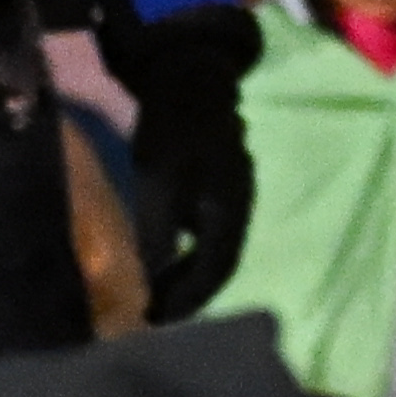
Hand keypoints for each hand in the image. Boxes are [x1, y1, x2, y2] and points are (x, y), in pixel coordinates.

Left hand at [110, 9, 253, 309]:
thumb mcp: (158, 185)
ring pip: (218, 247)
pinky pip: (213, 230)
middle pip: (220, 265)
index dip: (188, 301)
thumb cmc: (173, 130)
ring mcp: (235, 194)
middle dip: (191, 293)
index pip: (214, 272)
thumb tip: (155, 284)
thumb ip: (159, 236)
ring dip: (192, 273)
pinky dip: (193, 250)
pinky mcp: (224, 182)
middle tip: (158, 314)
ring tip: (163, 292)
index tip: (158, 320)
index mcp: (229, 213)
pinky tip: (173, 253)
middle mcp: (240, 209)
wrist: (190, 76)